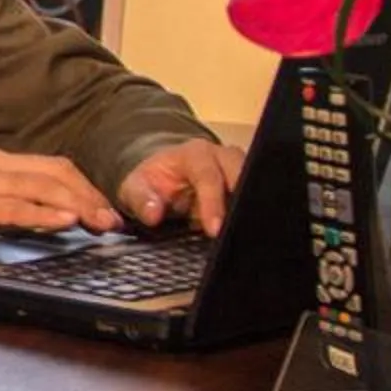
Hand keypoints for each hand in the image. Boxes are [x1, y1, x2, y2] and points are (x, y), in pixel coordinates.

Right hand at [0, 149, 122, 249]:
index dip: (87, 187)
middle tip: (113, 221)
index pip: (54, 167)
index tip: (109, 210)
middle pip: (54, 172)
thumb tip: (65, 216)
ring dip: (76, 205)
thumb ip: (22, 205)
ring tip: (98, 223)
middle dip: (89, 195)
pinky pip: (14, 206)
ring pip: (40, 186)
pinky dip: (43, 213)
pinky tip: (64, 221)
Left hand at [116, 137, 247, 235]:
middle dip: (241, 205)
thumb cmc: (152, 181)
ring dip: (249, 210)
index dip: (213, 203)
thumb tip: (153, 214)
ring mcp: (239, 170)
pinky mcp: (246, 186)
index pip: (209, 176)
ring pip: (255, 186)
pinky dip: (251, 215)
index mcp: (195, 154)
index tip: (214, 229)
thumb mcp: (135, 187)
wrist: (163, 175)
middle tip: (236, 234)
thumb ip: (140, 199)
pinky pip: (255, 198)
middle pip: (242, 176)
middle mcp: (223, 157)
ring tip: (244, 236)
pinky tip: (246, 234)